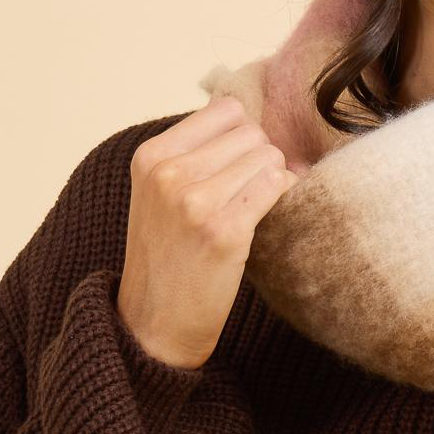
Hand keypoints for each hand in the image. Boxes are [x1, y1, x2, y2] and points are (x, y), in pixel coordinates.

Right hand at [118, 96, 299, 367]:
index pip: (224, 110)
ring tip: (254, 206)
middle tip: (249, 191)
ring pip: (267, 156)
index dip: (243, 135)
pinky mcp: (225, 231)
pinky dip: (283, 195)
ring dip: (272, 178)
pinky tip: (270, 214)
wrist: (153, 323)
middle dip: (260, 158)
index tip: (240, 164)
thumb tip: (248, 119)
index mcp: (150, 156)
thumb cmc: (165, 257)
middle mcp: (169, 173)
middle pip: (250, 132)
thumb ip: (191, 155)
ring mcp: (196, 201)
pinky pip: (275, 187)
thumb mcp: (157, 194)